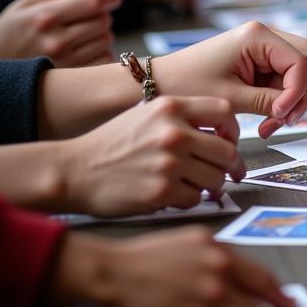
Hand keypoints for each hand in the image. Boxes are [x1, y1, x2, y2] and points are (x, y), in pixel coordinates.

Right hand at [0, 0, 120, 65]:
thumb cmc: (12, 32)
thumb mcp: (30, 4)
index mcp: (45, 17)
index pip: (95, 1)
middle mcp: (56, 41)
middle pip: (104, 19)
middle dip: (99, 14)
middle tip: (81, 18)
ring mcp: (65, 63)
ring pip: (107, 39)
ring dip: (99, 34)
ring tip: (75, 36)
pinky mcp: (72, 79)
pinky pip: (105, 60)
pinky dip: (99, 53)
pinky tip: (80, 51)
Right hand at [49, 226, 293, 306]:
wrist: (109, 276)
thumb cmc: (146, 258)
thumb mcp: (190, 242)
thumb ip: (219, 256)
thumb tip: (244, 277)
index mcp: (220, 253)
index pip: (262, 278)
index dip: (278, 295)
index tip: (288, 304)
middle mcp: (218, 276)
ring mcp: (203, 303)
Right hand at [61, 95, 244, 216]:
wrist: (74, 171)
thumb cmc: (112, 144)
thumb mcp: (147, 114)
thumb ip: (184, 118)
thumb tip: (223, 134)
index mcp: (171, 107)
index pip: (225, 110)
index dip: (231, 128)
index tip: (228, 140)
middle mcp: (173, 132)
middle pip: (227, 150)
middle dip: (229, 164)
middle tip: (226, 172)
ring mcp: (169, 162)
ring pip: (216, 177)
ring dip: (211, 185)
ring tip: (196, 184)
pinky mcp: (161, 191)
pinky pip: (196, 198)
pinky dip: (190, 199)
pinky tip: (175, 194)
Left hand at [154, 22, 306, 137]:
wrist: (160, 82)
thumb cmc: (188, 84)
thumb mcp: (230, 97)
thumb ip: (266, 102)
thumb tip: (291, 110)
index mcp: (257, 36)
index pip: (300, 60)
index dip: (297, 90)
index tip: (280, 114)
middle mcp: (264, 35)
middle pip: (306, 59)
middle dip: (300, 93)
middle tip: (283, 119)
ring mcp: (262, 47)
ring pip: (298, 71)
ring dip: (291, 100)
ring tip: (270, 124)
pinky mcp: (258, 60)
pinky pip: (283, 78)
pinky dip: (280, 100)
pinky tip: (266, 117)